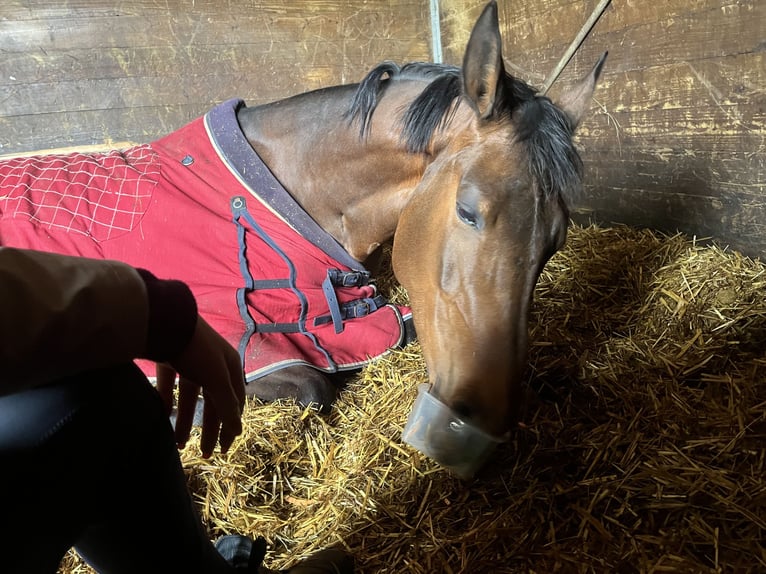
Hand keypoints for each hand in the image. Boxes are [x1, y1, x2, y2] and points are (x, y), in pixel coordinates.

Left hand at [155, 317, 245, 457]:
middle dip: (209, 429)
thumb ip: (227, 406)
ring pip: (189, 398)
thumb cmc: (199, 350)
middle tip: (204, 453)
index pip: (236, 403)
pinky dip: (167, 401)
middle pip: (213, 403)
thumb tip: (239, 431)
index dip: (231, 426)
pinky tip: (163, 416)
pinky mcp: (168, 359)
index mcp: (231, 368)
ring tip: (177, 444)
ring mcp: (190, 362)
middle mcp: (213, 365)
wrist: (166, 321)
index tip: (223, 448)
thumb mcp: (218, 380)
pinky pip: (170, 386)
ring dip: (185, 421)